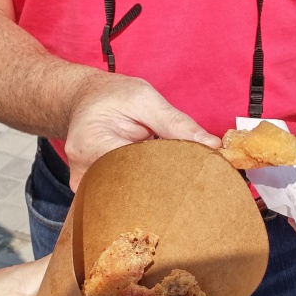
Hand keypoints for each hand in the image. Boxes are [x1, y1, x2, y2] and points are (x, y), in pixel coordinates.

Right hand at [64, 73, 221, 190]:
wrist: (83, 101)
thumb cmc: (111, 96)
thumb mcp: (144, 98)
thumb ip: (176, 123)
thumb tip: (212, 145)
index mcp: (90, 144)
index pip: (137, 170)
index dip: (170, 172)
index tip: (195, 171)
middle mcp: (83, 172)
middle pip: (133, 190)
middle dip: (165, 185)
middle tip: (192, 181)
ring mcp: (86, 187)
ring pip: (129, 199)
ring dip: (155, 190)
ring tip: (175, 181)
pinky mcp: (93, 194)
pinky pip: (124, 198)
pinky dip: (144, 191)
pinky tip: (158, 184)